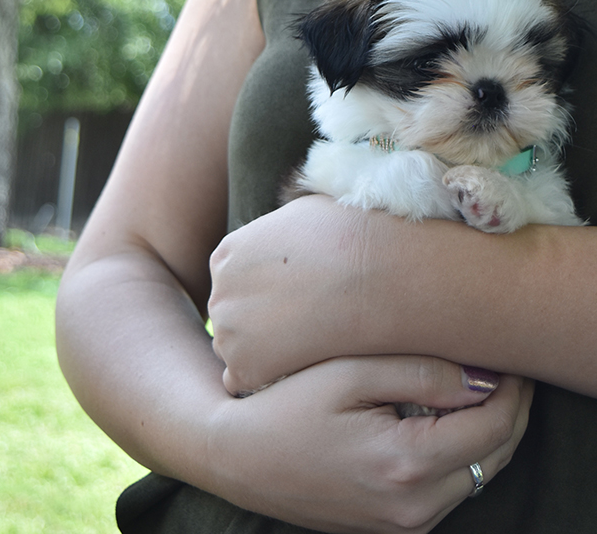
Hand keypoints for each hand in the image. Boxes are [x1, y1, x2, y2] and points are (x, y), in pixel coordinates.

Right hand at [206, 356, 532, 532]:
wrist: (240, 459)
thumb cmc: (289, 404)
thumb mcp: (350, 372)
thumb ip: (421, 373)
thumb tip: (486, 377)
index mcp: (406, 465)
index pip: (494, 426)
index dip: (513, 385)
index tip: (513, 349)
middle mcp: (415, 507)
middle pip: (496, 454)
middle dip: (511, 407)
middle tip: (507, 360)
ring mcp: (406, 525)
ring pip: (479, 473)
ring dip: (490, 430)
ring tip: (482, 380)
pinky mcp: (396, 527)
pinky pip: (452, 487)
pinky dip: (464, 451)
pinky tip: (450, 413)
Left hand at [210, 195, 389, 393]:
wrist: (376, 273)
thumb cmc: (349, 236)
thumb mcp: (301, 213)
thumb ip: (275, 232)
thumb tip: (282, 237)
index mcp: (228, 254)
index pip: (234, 282)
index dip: (266, 290)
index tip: (296, 294)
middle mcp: (220, 292)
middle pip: (232, 316)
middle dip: (261, 321)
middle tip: (305, 322)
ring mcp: (229, 333)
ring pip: (239, 350)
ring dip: (266, 351)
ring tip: (310, 342)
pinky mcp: (247, 368)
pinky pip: (248, 383)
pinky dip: (272, 378)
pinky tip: (304, 363)